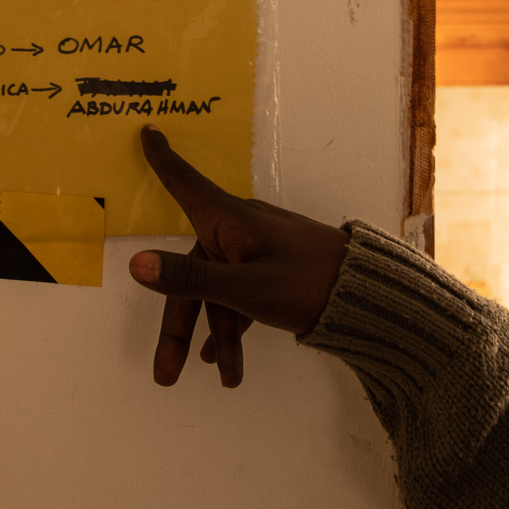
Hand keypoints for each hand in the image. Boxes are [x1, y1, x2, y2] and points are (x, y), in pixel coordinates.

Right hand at [129, 125, 350, 387]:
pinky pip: (240, 295)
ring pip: (218, 291)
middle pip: (192, 270)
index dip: (163, 161)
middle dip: (179, 326)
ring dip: (216, 336)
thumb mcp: (245, 288)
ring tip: (226, 378)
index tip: (148, 131)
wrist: (371, 298)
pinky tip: (227, 361)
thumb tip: (136, 264)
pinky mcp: (275, 269)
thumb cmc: (307, 284)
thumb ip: (190, 278)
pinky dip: (233, 325)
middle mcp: (239, 230)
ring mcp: (258, 250)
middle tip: (166, 374)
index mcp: (229, 221)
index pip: (185, 184)